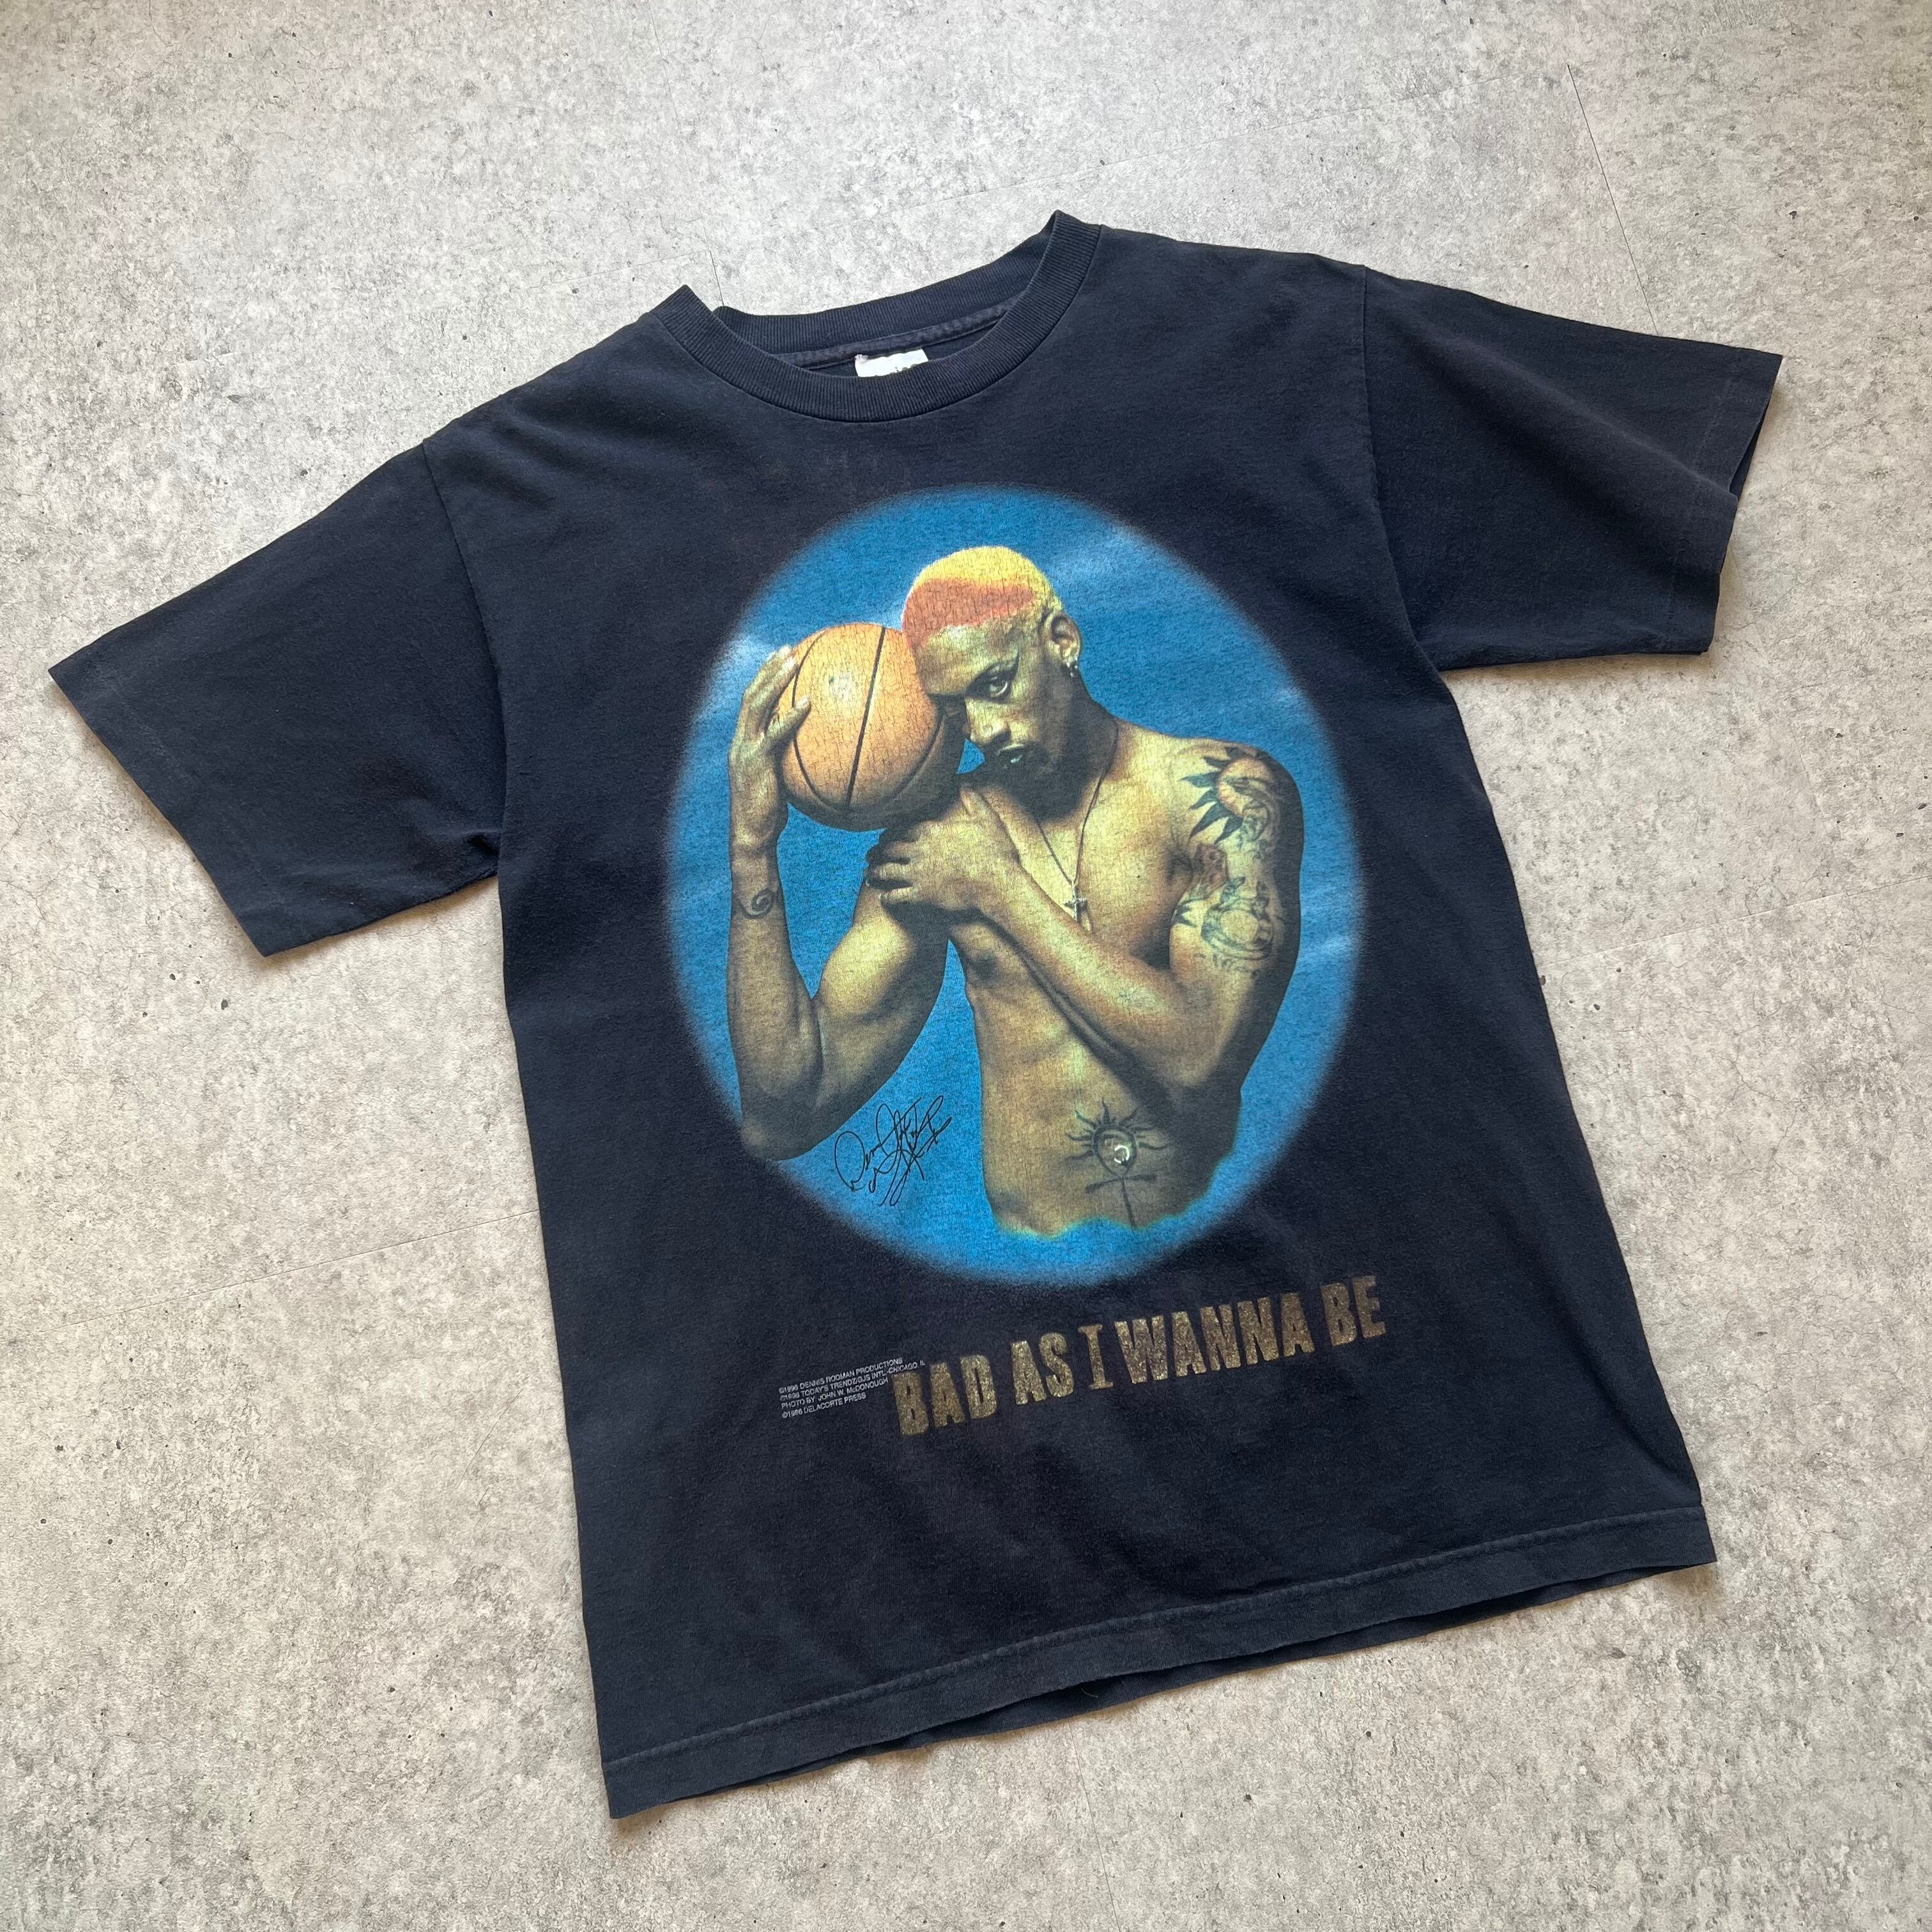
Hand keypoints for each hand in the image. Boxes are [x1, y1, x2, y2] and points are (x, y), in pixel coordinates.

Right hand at [728, 643, 810, 852]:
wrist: (752, 837)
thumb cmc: (771, 816)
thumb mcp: (782, 783)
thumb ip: (792, 764)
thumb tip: (821, 756)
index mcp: (744, 744)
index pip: (751, 703)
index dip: (763, 679)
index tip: (780, 659)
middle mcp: (740, 742)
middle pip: (751, 696)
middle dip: (768, 670)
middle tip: (787, 649)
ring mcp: (746, 751)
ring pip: (757, 706)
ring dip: (775, 681)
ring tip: (794, 662)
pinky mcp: (756, 764)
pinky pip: (774, 734)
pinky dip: (790, 716)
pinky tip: (808, 704)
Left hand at [866, 790, 1022, 917]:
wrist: (997, 882)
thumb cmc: (995, 852)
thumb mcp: (988, 819)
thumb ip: (974, 801)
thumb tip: (966, 784)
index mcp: (933, 831)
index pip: (906, 829)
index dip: (895, 832)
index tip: (888, 835)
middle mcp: (920, 850)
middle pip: (891, 847)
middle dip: (881, 850)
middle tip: (872, 853)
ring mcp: (918, 873)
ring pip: (887, 870)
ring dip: (875, 872)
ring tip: (867, 874)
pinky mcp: (921, 894)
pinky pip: (896, 896)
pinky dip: (887, 898)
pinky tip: (882, 899)